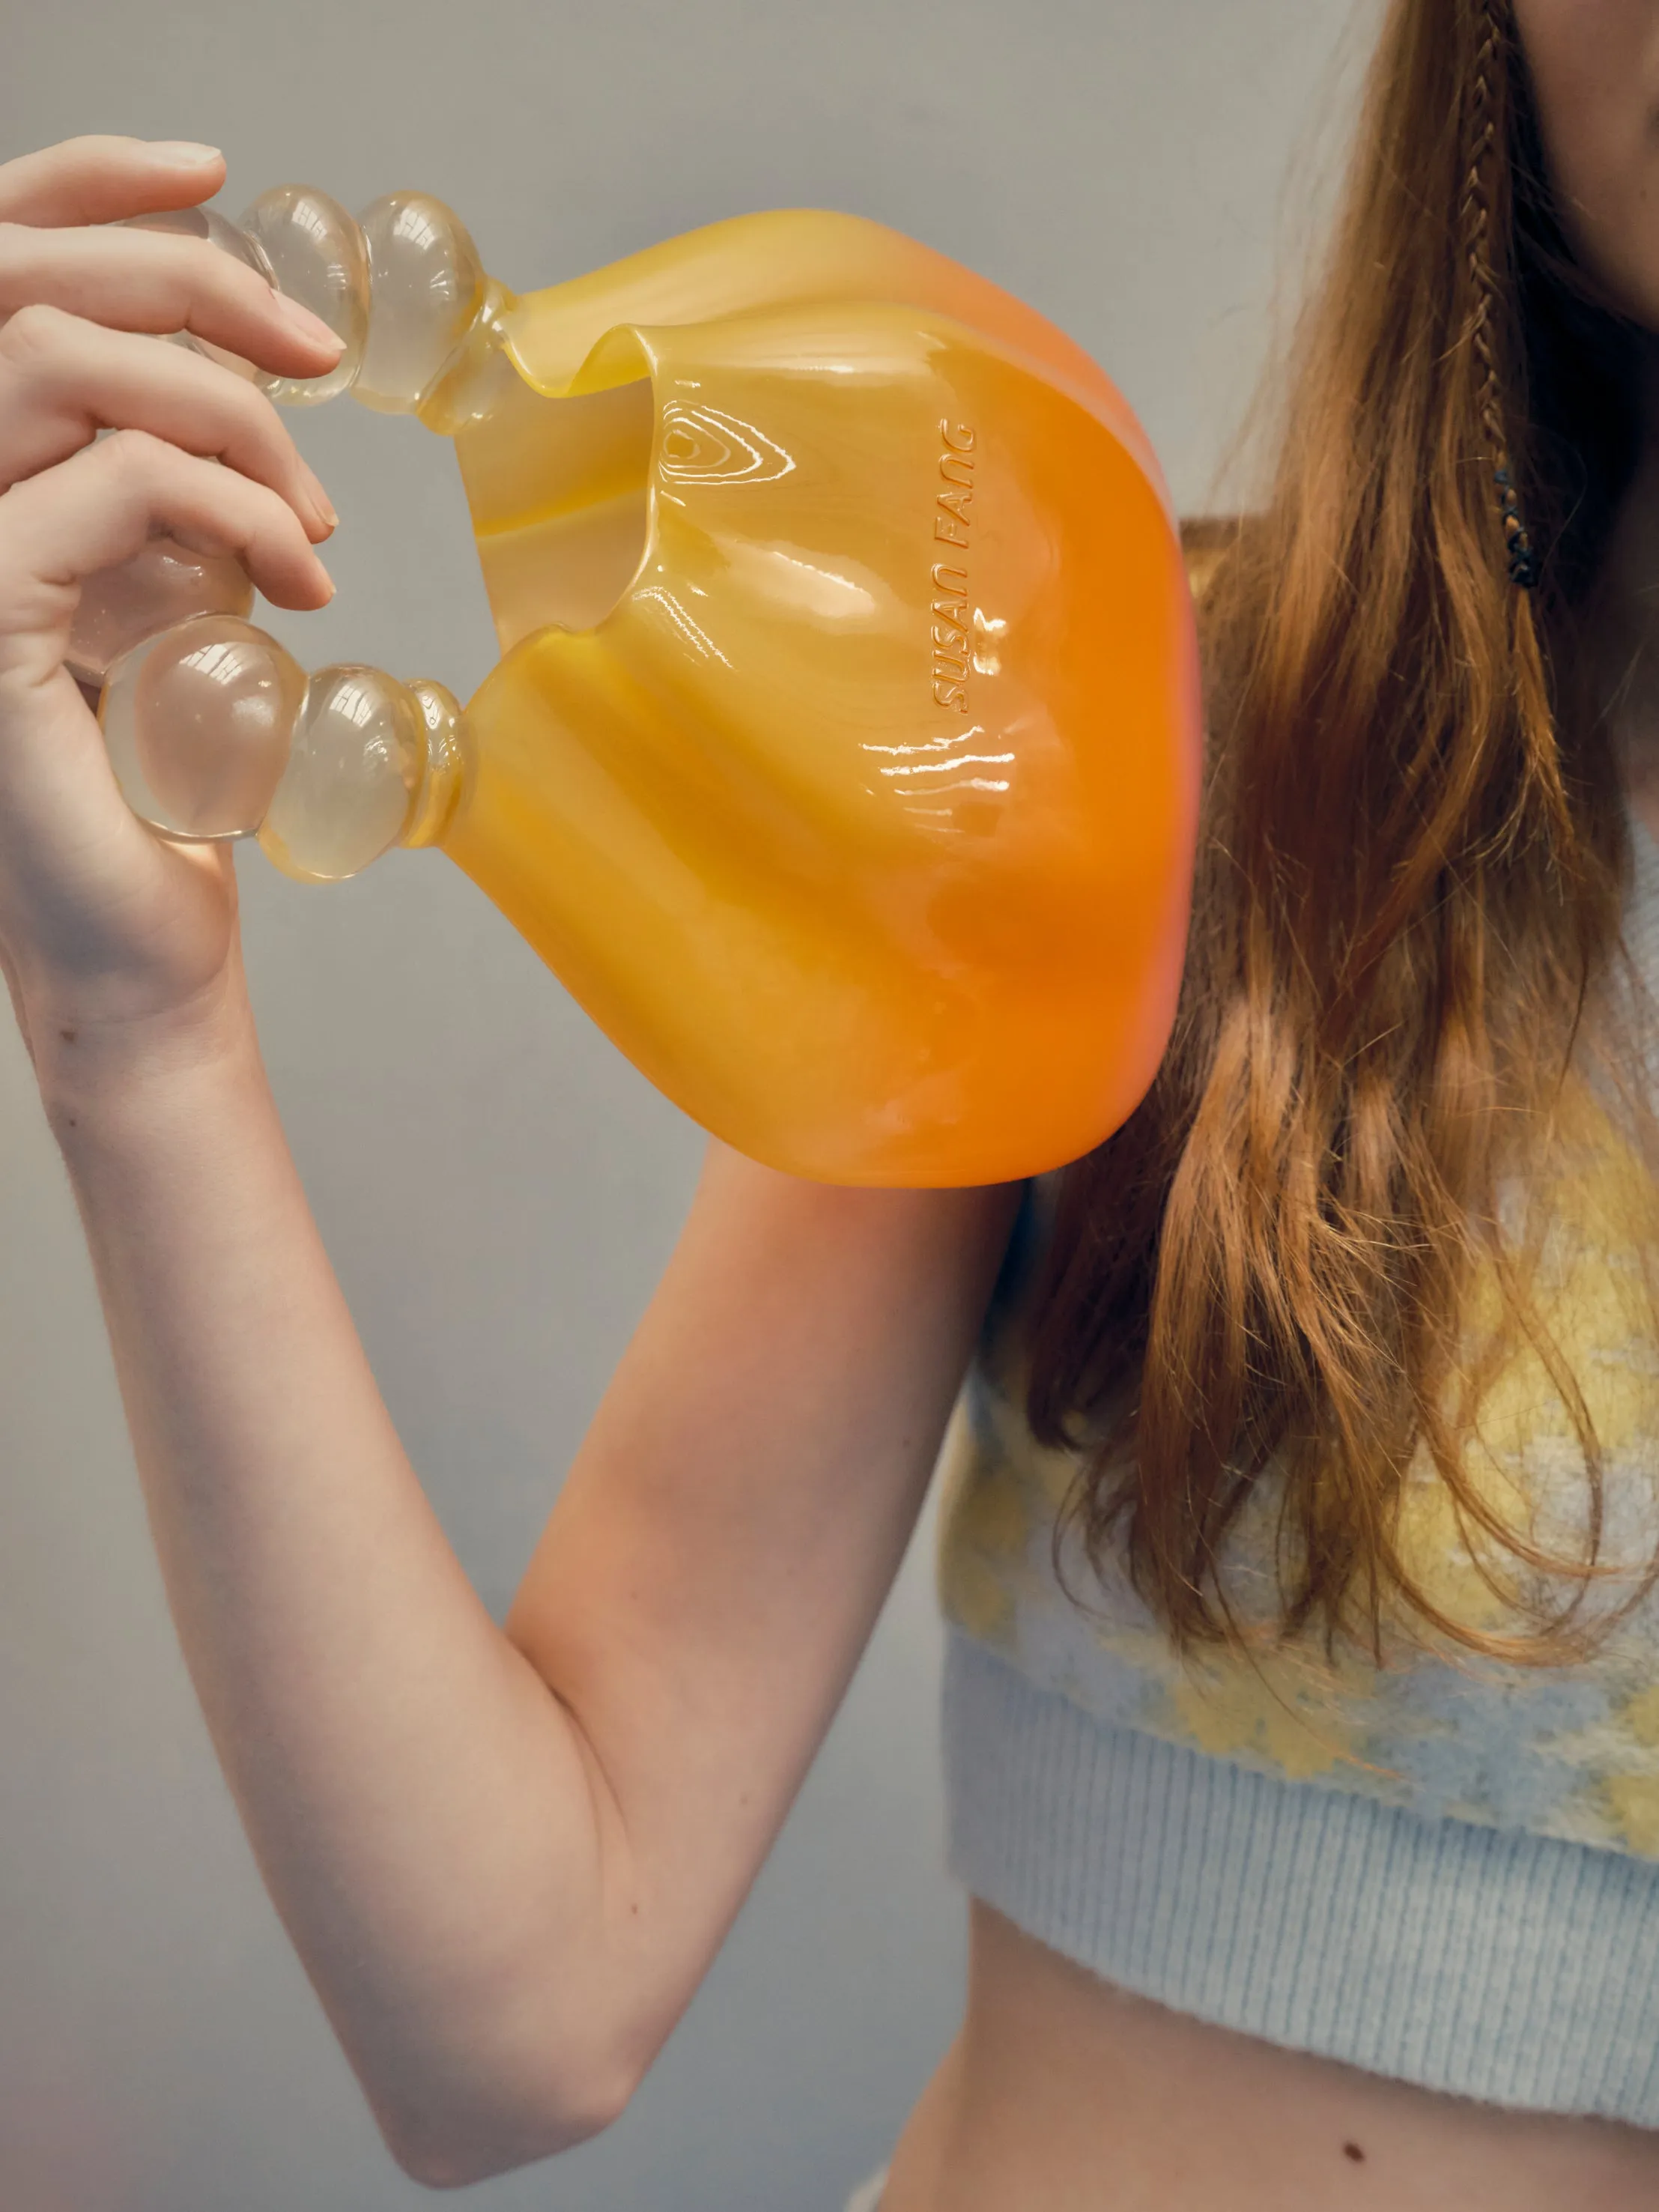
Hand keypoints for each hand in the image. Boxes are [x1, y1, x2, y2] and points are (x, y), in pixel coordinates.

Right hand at [0, 135, 342, 1061]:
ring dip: (219, 407)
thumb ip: (167, 506)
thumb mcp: (175, 612)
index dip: (90, 191)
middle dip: (190, 284)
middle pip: (24, 288)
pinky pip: (109, 480)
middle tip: (315, 359)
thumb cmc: (161, 803)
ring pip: (62, 363)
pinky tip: (296, 576)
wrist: (141, 950)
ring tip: (310, 513)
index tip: (221, 185)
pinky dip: (227, 502)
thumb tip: (248, 408)